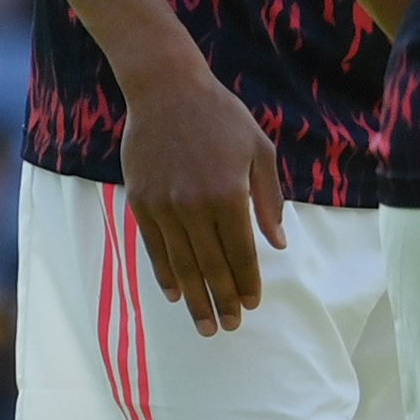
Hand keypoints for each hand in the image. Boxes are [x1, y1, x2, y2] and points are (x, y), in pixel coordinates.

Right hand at [118, 56, 283, 335]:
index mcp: (230, 194)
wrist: (166, 90)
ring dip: (194, 298)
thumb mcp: (260, 152)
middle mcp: (194, 205)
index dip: (247, 283)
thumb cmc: (222, 118)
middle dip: (222, 301)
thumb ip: (270, 200)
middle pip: (211, 266)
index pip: (241, 253)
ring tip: (204, 325)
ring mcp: (164, 205)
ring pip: (181, 263)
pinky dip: (165, 273)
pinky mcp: (140, 201)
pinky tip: (175, 294)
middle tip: (229, 328)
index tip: (252, 306)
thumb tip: (279, 244)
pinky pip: (154, 247)